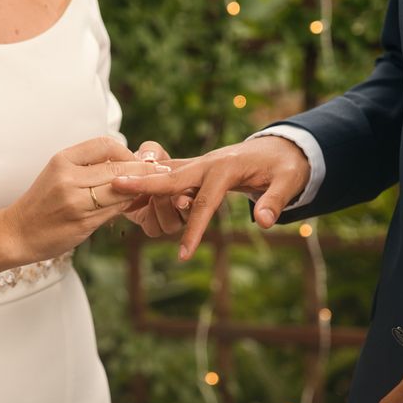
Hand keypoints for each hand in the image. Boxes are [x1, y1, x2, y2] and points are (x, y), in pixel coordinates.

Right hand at [3, 137, 169, 261]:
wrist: (17, 233)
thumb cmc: (41, 204)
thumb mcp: (59, 174)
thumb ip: (89, 167)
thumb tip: (127, 161)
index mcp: (62, 160)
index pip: (105, 145)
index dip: (127, 152)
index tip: (138, 160)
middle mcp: (68, 178)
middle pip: (118, 169)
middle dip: (144, 170)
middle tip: (162, 172)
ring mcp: (75, 201)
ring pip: (121, 191)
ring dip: (140, 190)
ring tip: (154, 188)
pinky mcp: (82, 222)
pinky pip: (115, 210)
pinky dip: (128, 206)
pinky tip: (135, 204)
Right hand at [112, 136, 309, 259]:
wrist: (278, 147)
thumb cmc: (284, 165)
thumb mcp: (290, 180)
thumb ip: (276, 200)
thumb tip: (264, 222)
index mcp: (226, 168)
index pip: (204, 203)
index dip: (194, 230)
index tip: (183, 255)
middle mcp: (206, 163)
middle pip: (171, 177)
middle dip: (144, 185)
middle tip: (116, 188)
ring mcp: (198, 163)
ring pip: (165, 173)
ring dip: (142, 182)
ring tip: (113, 194)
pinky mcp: (195, 167)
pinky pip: (168, 174)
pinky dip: (149, 181)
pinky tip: (129, 192)